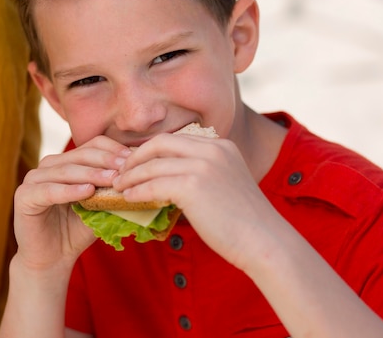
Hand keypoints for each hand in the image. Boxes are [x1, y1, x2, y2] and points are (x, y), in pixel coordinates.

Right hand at [12, 135, 130, 271]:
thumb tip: (141, 177)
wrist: (53, 259)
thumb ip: (113, 190)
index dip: (113, 150)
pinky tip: (87, 192)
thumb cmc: (78, 231)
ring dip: (90, 174)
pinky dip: (69, 190)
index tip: (132, 160)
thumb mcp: (101, 206)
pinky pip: (49, 190)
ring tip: (111, 179)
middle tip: (125, 169)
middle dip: (105, 161)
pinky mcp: (23, 196)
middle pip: (81, 155)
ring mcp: (33, 179)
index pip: (92, 145)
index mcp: (67, 162)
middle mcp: (49, 165)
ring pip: (66, 170)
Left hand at [112, 131, 279, 269]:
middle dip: (135, 157)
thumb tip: (167, 179)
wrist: (264, 241)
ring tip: (118, 186)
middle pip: (160, 143)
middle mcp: (211, 149)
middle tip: (121, 172)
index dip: (150, 150)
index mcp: (220, 145)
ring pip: (153, 165)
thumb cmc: (243, 221)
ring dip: (130, 176)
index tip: (135, 163)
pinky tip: (128, 198)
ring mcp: (202, 165)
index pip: (174, 140)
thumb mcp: (225, 182)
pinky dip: (137, 190)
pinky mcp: (193, 186)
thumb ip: (202, 172)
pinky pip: (154, 184)